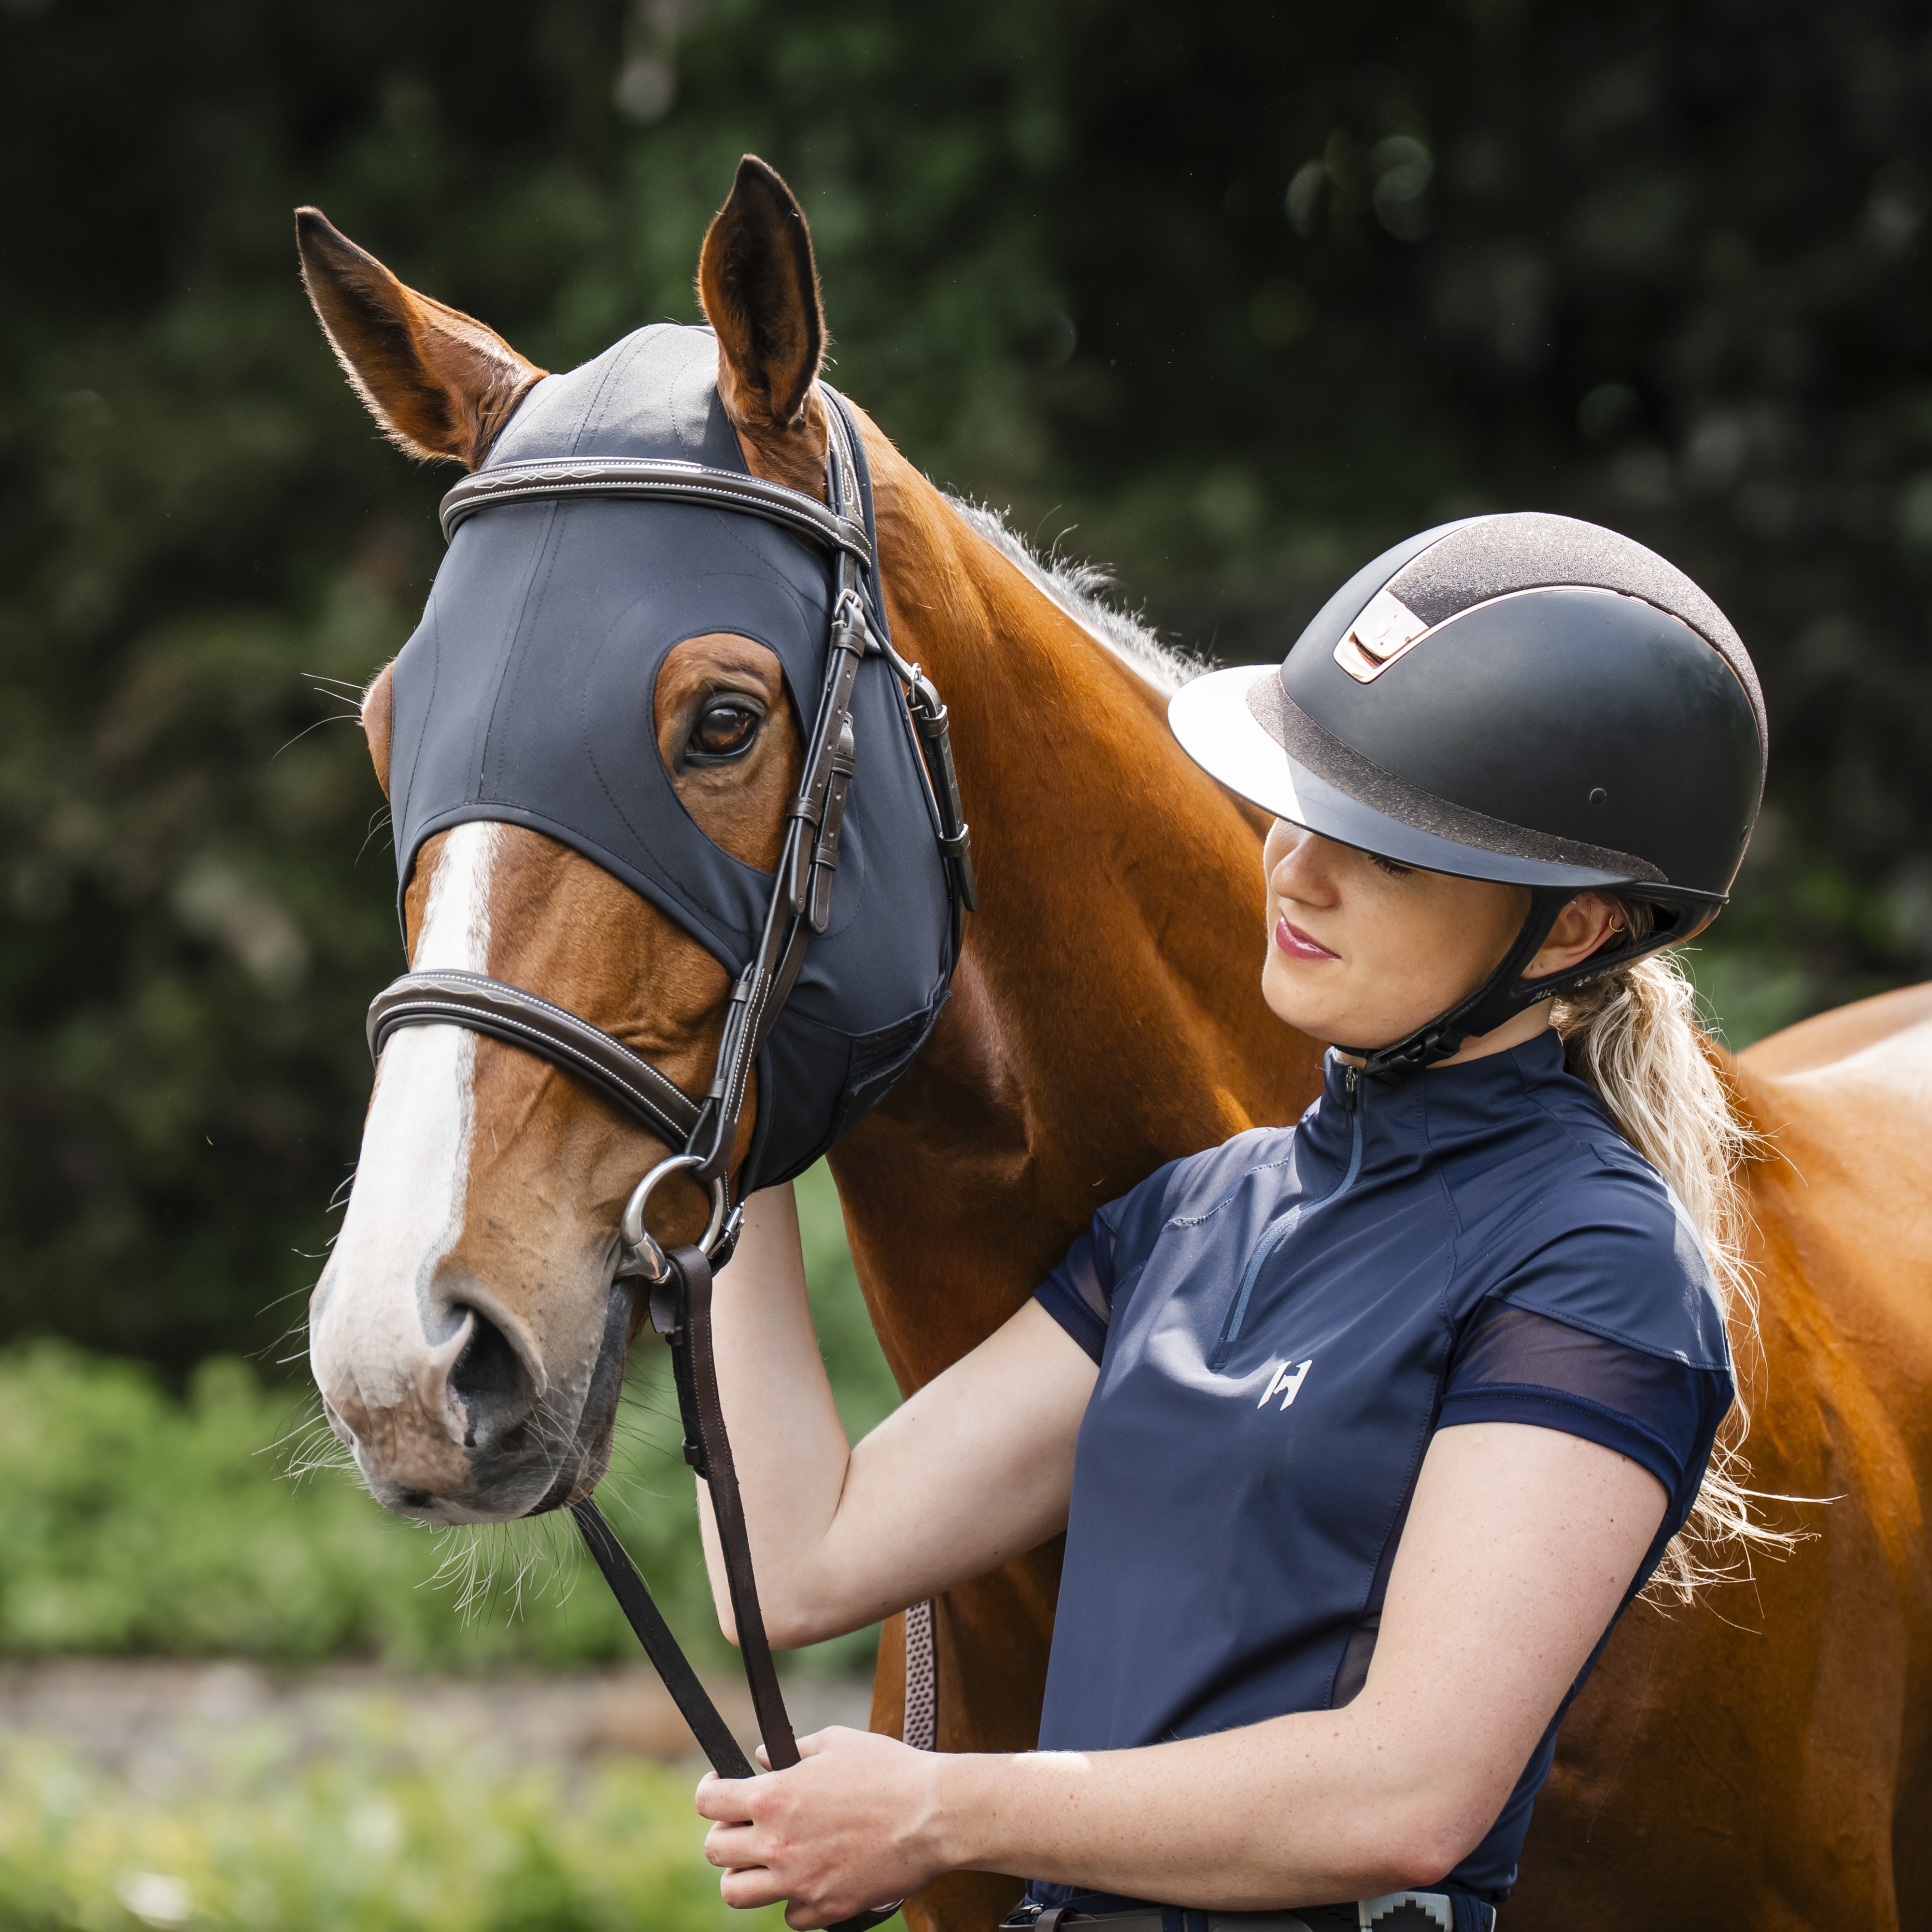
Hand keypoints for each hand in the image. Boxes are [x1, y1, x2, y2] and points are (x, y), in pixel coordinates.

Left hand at [696, 1726, 946, 1927]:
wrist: (934, 1815)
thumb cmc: (889, 1771)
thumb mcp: (836, 1742)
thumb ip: (793, 1749)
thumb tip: (763, 1757)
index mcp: (774, 1797)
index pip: (708, 1803)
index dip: (708, 1792)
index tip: (719, 1788)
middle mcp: (777, 1844)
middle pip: (714, 1852)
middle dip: (724, 1835)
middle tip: (745, 1825)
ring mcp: (799, 1882)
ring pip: (737, 1894)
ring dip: (746, 1875)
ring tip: (767, 1859)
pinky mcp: (826, 1909)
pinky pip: (789, 1916)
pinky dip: (794, 1900)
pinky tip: (811, 1878)